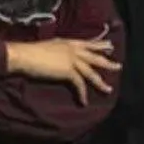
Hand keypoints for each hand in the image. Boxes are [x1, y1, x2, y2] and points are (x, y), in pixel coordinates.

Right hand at [5, 38, 119, 104]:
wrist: (24, 55)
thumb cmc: (31, 51)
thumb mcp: (49, 46)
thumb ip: (58, 49)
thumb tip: (59, 54)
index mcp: (69, 42)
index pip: (88, 43)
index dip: (99, 45)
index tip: (109, 45)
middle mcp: (74, 50)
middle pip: (95, 57)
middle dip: (107, 62)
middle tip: (118, 66)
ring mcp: (72, 60)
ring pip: (92, 73)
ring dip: (101, 83)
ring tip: (109, 90)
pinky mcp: (68, 71)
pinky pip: (79, 84)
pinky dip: (82, 94)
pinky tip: (84, 101)